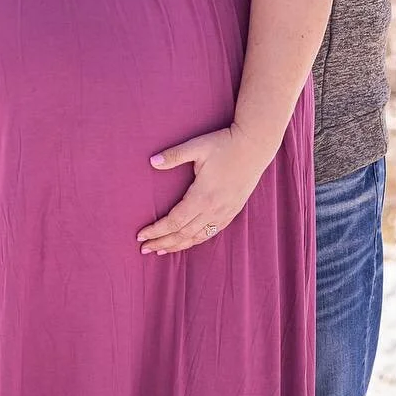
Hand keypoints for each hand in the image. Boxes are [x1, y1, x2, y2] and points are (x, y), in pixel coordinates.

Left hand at [137, 124, 273, 253]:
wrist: (254, 146)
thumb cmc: (224, 144)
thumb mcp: (197, 146)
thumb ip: (174, 155)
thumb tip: (152, 161)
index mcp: (202, 196)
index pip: (174, 221)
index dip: (157, 230)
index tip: (141, 235)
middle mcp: (213, 210)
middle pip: (183, 234)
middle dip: (162, 242)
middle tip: (144, 249)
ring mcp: (224, 213)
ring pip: (197, 237)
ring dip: (177, 246)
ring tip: (161, 250)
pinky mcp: (232, 212)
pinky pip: (211, 233)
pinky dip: (195, 241)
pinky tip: (187, 242)